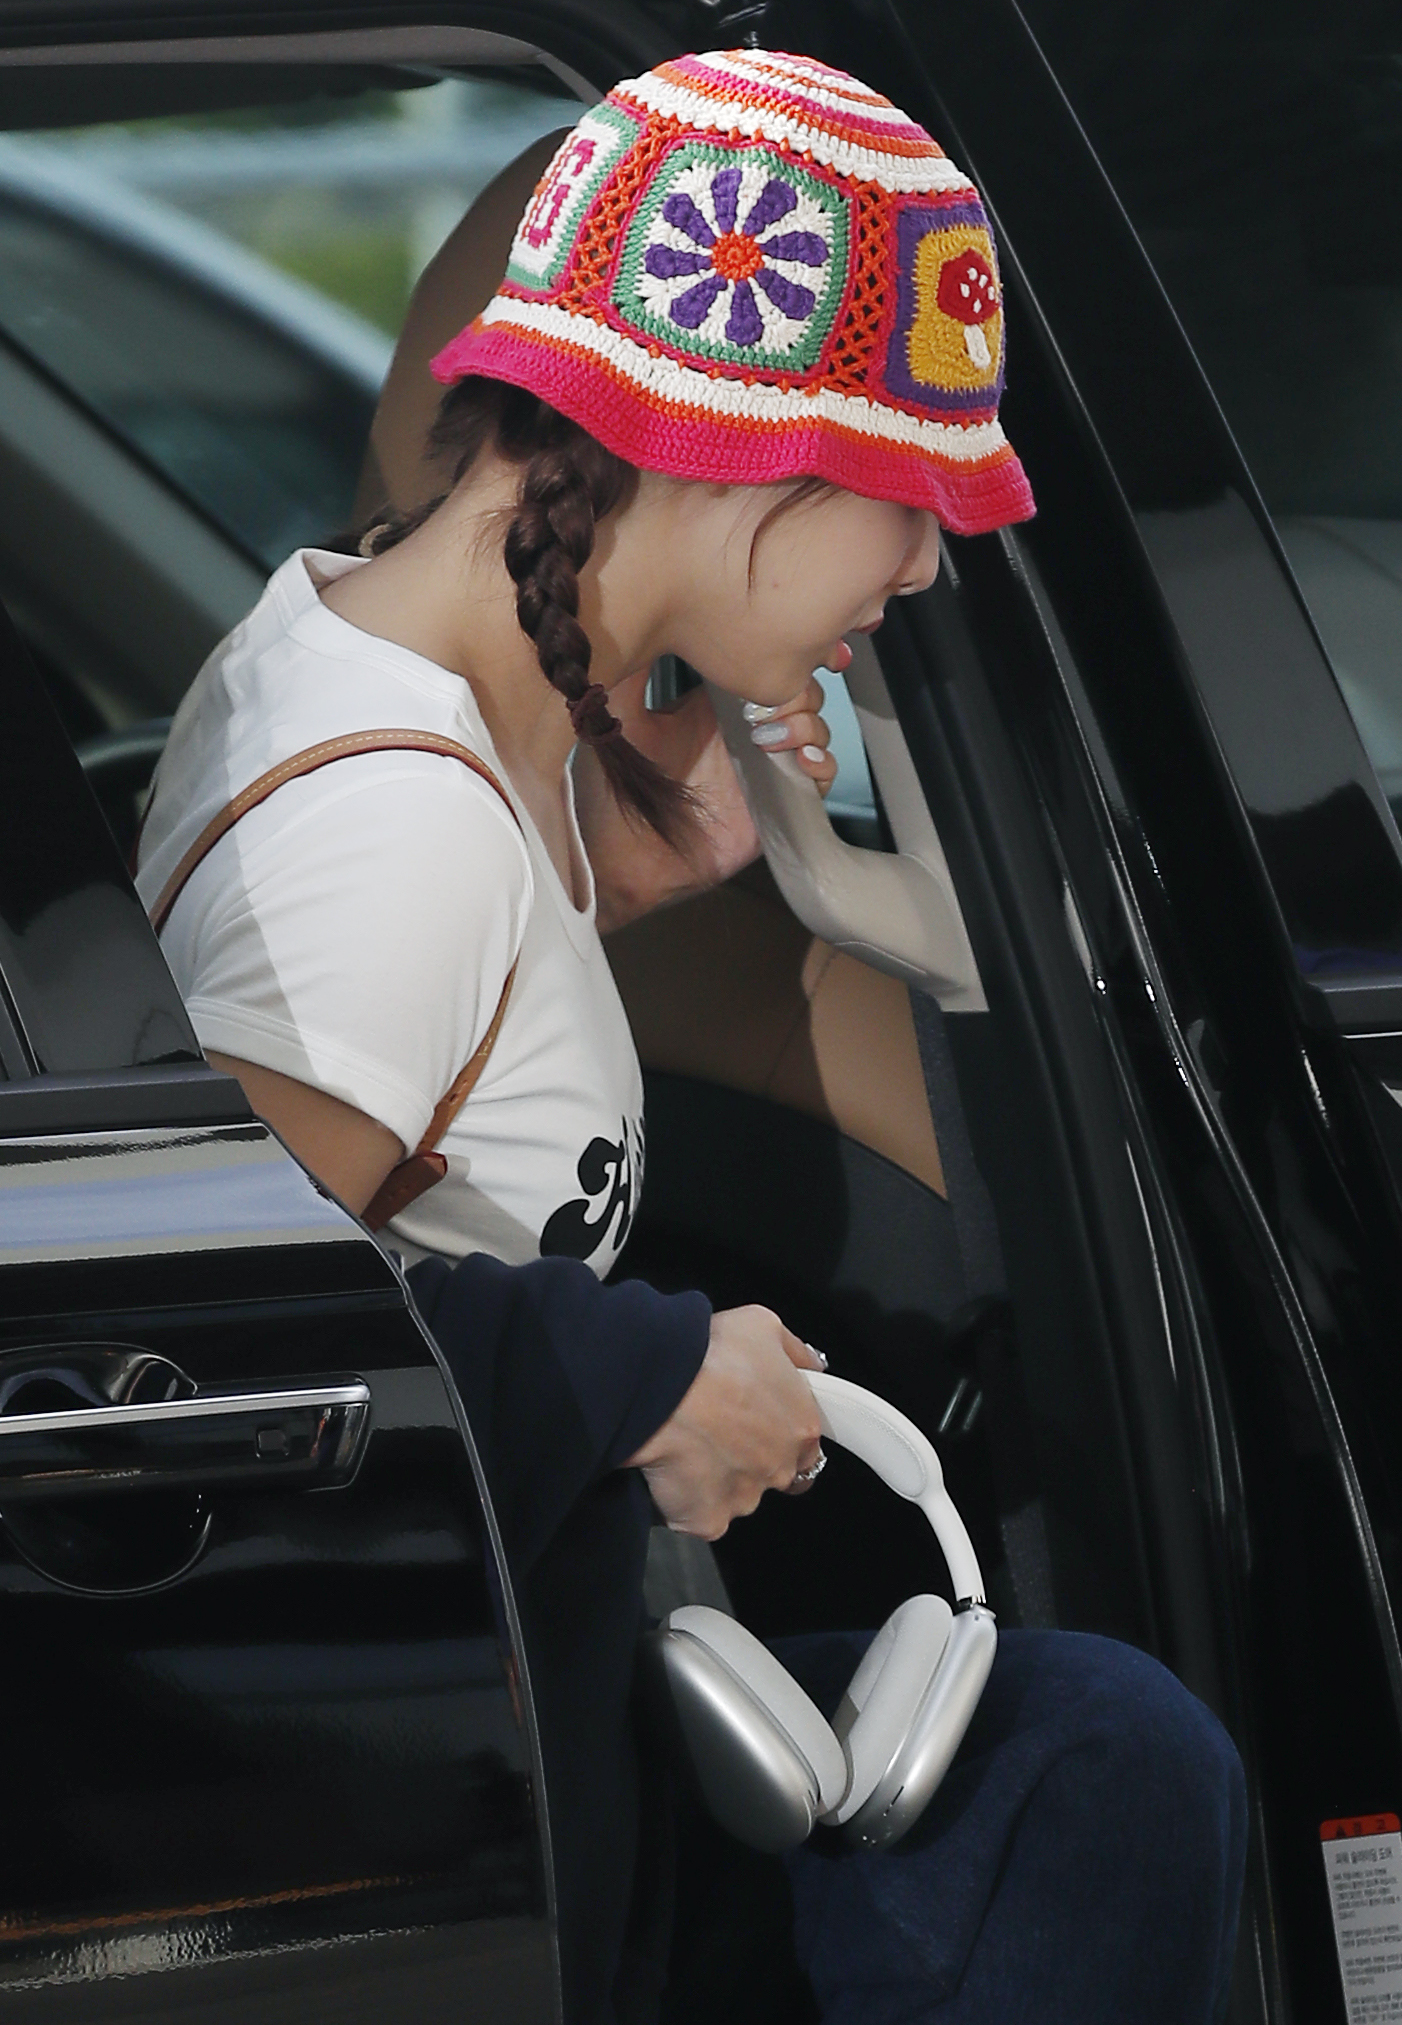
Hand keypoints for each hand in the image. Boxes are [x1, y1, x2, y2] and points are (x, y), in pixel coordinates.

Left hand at [579, 671, 835, 931]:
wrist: (622, 861)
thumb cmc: (610, 793)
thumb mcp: (617, 717)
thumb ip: (629, 668)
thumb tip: (637, 611)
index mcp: (711, 704)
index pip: (760, 665)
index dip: (779, 653)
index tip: (780, 646)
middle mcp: (743, 731)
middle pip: (798, 689)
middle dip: (796, 688)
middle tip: (765, 708)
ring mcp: (763, 767)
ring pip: (816, 726)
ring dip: (807, 723)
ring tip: (772, 739)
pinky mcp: (777, 804)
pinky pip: (821, 776)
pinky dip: (822, 763)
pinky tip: (800, 761)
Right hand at [624, 1307, 824, 1539]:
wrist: (660, 1386)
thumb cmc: (711, 1354)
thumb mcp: (764, 1325)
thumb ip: (796, 1351)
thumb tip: (812, 1365)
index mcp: (802, 1427)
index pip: (806, 1446)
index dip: (781, 1434)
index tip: (757, 1422)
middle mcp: (780, 1469)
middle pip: (773, 1475)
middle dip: (752, 1460)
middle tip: (719, 1430)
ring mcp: (744, 1499)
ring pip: (736, 1497)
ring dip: (719, 1479)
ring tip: (690, 1445)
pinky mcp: (707, 1520)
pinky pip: (699, 1517)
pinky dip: (687, 1500)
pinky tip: (672, 1470)